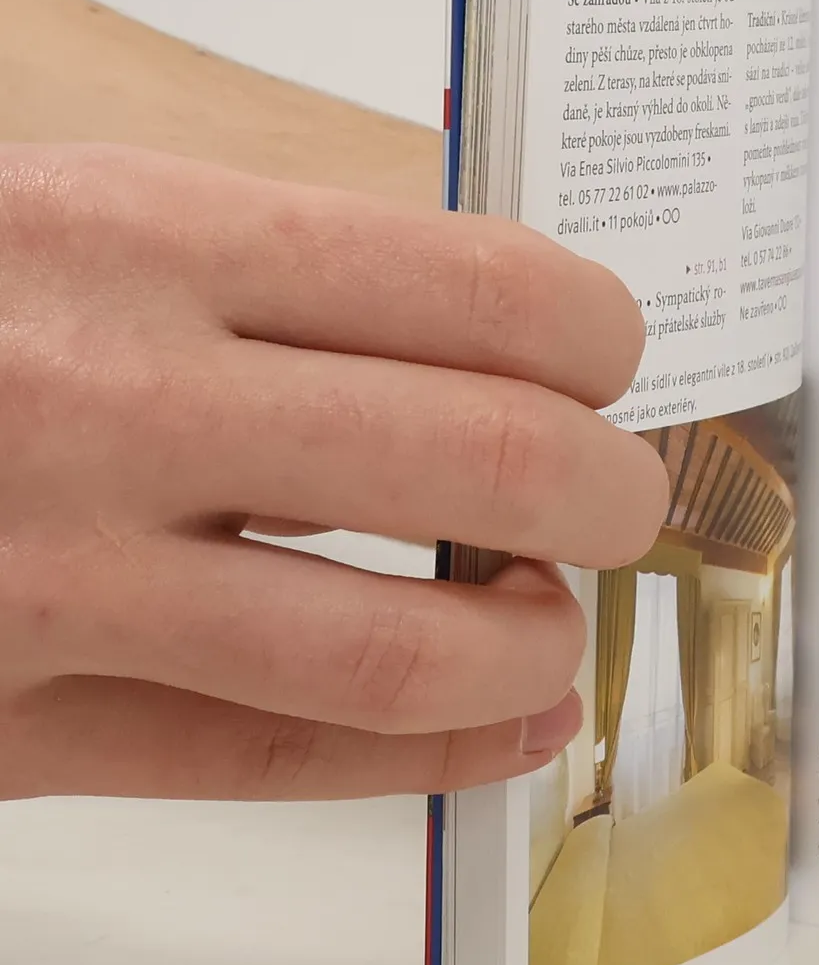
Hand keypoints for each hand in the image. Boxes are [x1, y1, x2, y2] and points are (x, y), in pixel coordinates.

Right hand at [0, 145, 666, 800]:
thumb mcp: (70, 206)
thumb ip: (262, 262)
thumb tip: (499, 326)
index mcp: (128, 233)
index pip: (486, 290)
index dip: (599, 340)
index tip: (608, 363)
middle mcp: (100, 399)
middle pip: (485, 461)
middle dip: (606, 493)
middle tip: (612, 497)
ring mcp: (44, 578)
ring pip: (396, 648)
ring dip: (531, 645)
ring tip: (552, 617)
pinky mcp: (0, 721)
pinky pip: (268, 758)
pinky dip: (427, 755)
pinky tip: (503, 727)